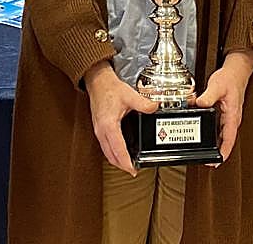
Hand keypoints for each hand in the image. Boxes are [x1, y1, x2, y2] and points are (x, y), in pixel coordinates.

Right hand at [84, 60, 156, 175]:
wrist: (97, 81)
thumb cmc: (109, 88)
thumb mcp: (129, 95)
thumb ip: (143, 103)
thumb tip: (155, 108)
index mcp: (109, 125)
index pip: (118, 150)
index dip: (126, 163)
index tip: (133, 170)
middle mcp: (101, 130)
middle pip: (110, 156)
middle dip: (122, 166)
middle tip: (133, 171)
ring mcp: (98, 130)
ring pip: (106, 153)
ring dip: (116, 161)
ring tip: (128, 165)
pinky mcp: (98, 128)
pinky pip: (104, 146)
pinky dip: (112, 153)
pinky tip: (119, 152)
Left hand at [194, 49, 252, 163]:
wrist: (236, 71)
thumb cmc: (230, 78)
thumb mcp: (217, 86)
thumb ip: (207, 97)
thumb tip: (198, 104)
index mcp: (232, 116)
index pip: (229, 139)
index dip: (223, 152)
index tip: (216, 162)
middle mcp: (232, 119)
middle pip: (226, 141)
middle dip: (218, 152)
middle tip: (208, 162)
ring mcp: (229, 117)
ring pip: (222, 135)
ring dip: (215, 144)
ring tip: (206, 152)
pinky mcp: (225, 114)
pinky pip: (219, 128)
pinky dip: (213, 133)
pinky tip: (205, 134)